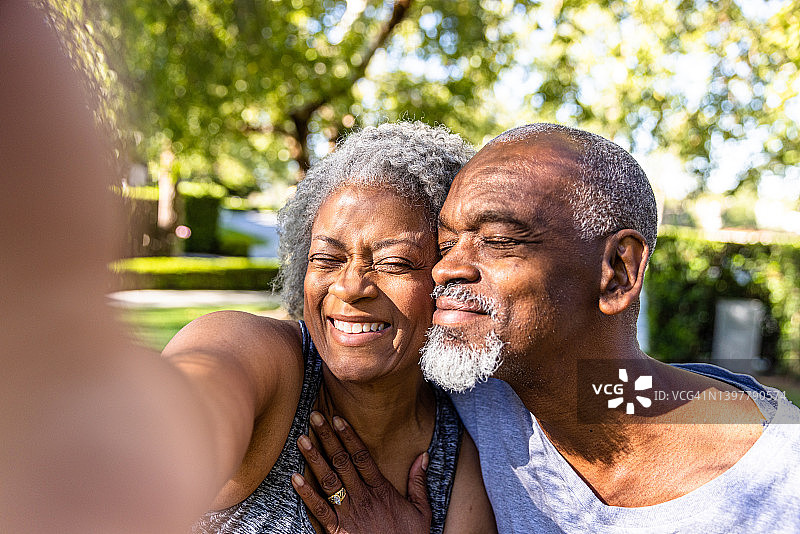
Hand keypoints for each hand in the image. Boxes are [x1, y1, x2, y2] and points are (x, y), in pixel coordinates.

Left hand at [291, 411, 430, 533]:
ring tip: (302, 439)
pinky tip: (295, 477)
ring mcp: (348, 514)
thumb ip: (418, 483)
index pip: (362, 456)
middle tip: (314, 417)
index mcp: (381, 490)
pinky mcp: (337, 530)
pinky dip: (306, 493)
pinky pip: (319, 510)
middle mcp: (363, 498)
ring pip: (328, 481)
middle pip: (342, 462)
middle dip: (327, 438)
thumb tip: (423, 455)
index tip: (338, 418)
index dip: (349, 436)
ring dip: (314, 459)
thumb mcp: (422, 511)